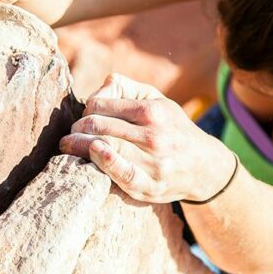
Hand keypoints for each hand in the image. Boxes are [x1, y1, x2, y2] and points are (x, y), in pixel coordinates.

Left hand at [59, 74, 235, 203]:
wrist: (204, 166)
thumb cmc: (172, 128)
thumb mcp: (158, 100)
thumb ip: (127, 88)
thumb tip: (100, 87)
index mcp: (152, 111)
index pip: (100, 105)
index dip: (85, 110)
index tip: (83, 118)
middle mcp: (153, 135)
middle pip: (97, 126)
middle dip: (76, 129)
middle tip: (69, 134)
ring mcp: (153, 163)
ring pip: (103, 148)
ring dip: (77, 146)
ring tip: (68, 145)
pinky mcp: (151, 186)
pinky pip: (121, 174)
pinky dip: (102, 163)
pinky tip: (92, 155)